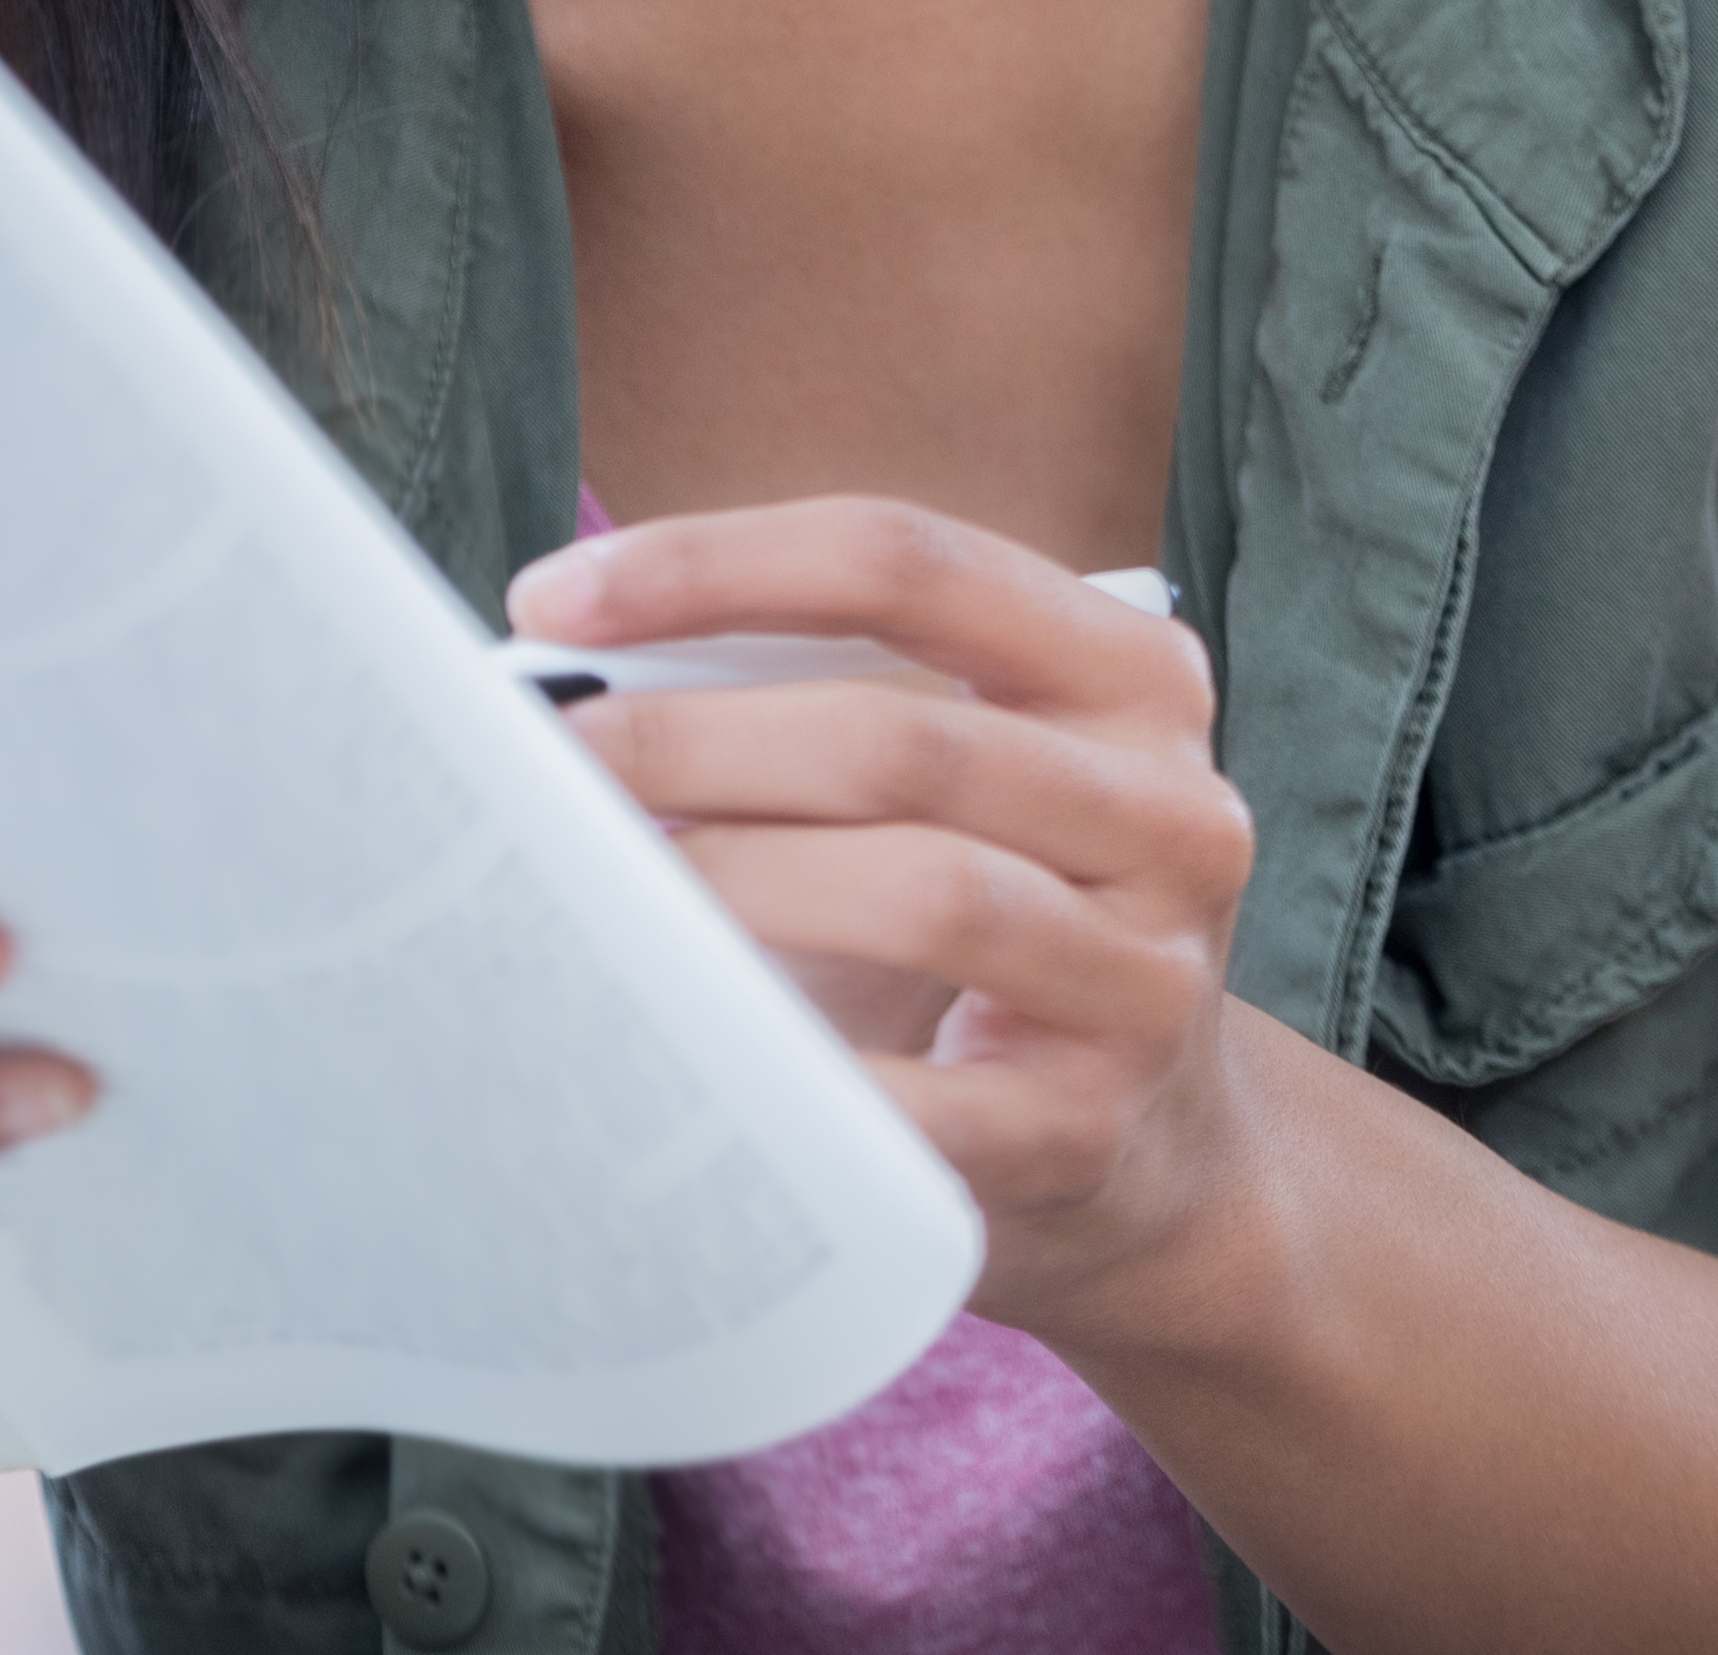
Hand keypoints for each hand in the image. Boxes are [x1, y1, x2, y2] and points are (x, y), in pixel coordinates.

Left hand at [513, 501, 1259, 1331]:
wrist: (1152, 1153)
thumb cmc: (993, 926)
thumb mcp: (964, 785)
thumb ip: (822, 704)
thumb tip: (569, 679)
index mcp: (1134, 679)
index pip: (910, 564)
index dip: (718, 566)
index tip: (550, 601)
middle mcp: (1174, 813)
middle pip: (904, 738)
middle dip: (692, 741)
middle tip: (543, 762)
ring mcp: (1146, 979)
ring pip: (925, 893)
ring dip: (731, 883)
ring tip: (598, 891)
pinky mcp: (1088, 1129)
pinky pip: (913, 1094)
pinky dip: (786, 1062)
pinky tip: (683, 1043)